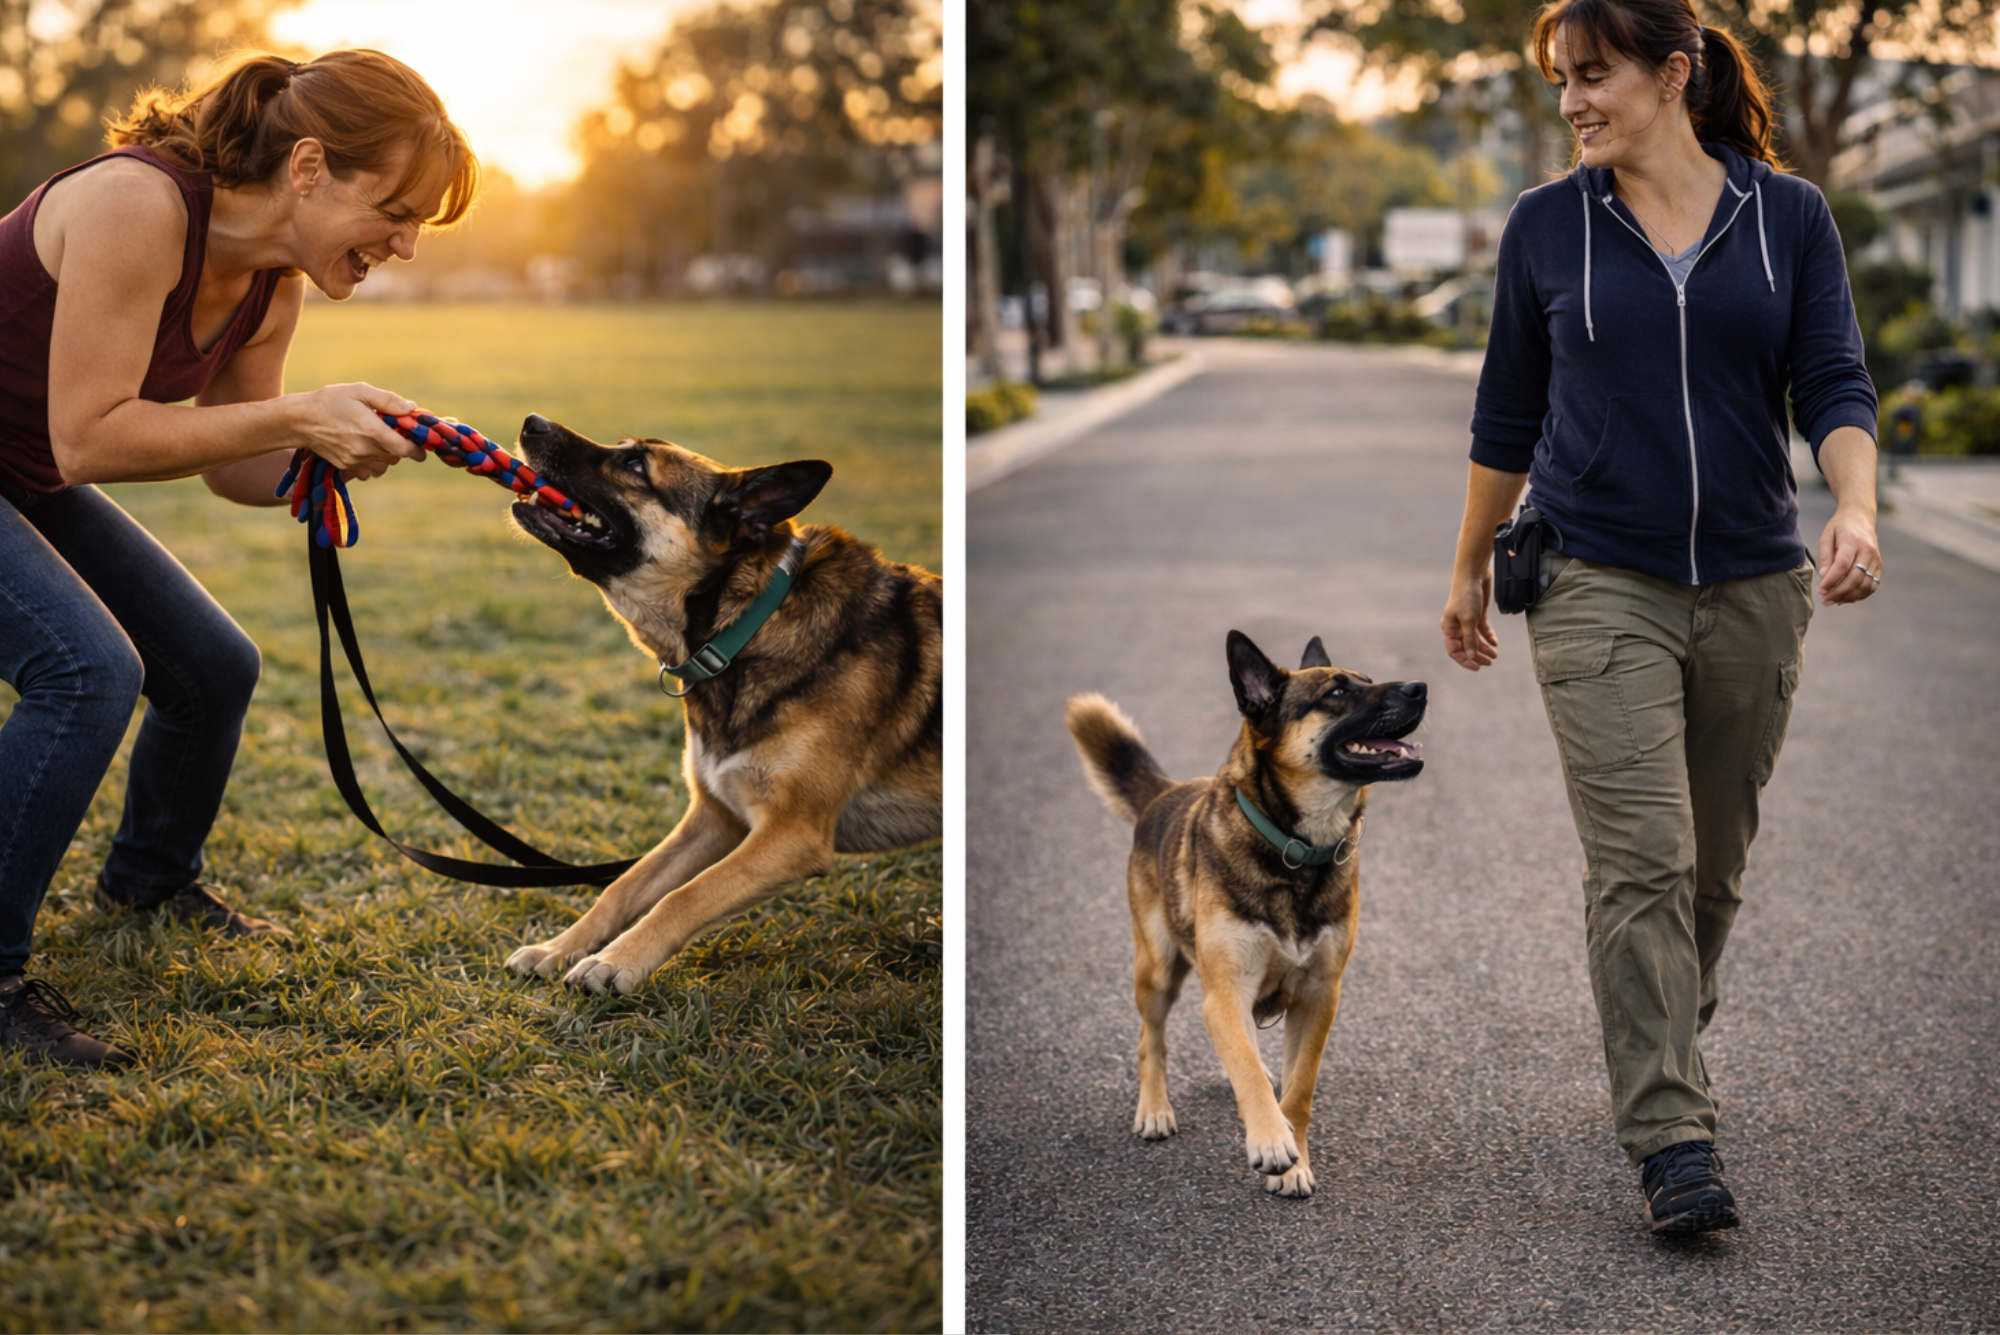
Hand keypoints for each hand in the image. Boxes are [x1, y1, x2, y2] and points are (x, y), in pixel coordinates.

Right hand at [291, 382, 423, 481]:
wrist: (299, 420)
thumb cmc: (330, 401)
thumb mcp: (360, 391)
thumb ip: (388, 401)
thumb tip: (412, 409)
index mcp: (372, 431)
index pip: (405, 449)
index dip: (417, 449)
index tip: (420, 445)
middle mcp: (365, 450)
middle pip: (396, 457)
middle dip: (400, 447)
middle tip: (393, 433)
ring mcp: (355, 461)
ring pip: (384, 465)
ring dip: (386, 456)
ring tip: (376, 439)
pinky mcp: (346, 467)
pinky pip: (369, 471)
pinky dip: (372, 463)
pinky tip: (364, 449)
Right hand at [1441, 568, 1498, 669]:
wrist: (1473, 574)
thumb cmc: (1466, 595)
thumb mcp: (1468, 620)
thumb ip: (1470, 639)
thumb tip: (1471, 656)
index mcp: (1449, 628)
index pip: (1455, 650)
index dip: (1465, 660)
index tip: (1477, 667)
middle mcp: (1457, 626)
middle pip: (1466, 646)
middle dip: (1477, 656)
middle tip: (1490, 663)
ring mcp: (1467, 620)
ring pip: (1475, 639)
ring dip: (1484, 648)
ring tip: (1494, 655)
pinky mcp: (1477, 614)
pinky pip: (1482, 630)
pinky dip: (1488, 637)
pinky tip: (1495, 643)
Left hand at [1817, 504, 1881, 605]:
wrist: (1860, 518)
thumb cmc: (1840, 527)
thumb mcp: (1826, 537)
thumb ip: (1824, 556)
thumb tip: (1823, 576)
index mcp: (1853, 540)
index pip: (1843, 565)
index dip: (1831, 580)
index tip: (1821, 590)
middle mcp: (1868, 550)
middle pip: (1855, 578)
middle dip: (1838, 592)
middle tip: (1825, 600)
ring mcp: (1876, 559)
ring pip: (1865, 585)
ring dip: (1849, 597)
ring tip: (1833, 601)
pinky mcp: (1879, 565)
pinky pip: (1872, 585)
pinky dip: (1860, 595)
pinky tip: (1846, 598)